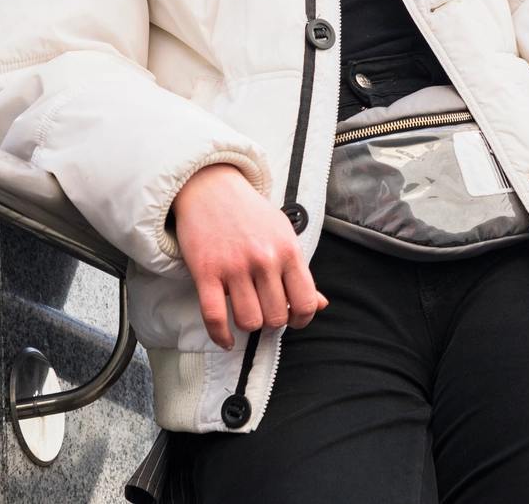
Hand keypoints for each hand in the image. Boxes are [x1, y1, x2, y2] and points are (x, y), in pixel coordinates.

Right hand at [169, 163, 324, 348]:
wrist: (212, 189)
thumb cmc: (250, 215)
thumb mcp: (284, 235)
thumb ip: (301, 272)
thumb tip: (322, 305)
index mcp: (288, 250)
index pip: (306, 302)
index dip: (302, 319)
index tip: (292, 319)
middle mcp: (264, 260)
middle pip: (276, 317)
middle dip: (271, 320)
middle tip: (264, 308)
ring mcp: (234, 266)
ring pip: (249, 321)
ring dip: (247, 324)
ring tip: (245, 312)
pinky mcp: (206, 271)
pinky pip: (214, 317)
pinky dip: (220, 336)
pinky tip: (226, 339)